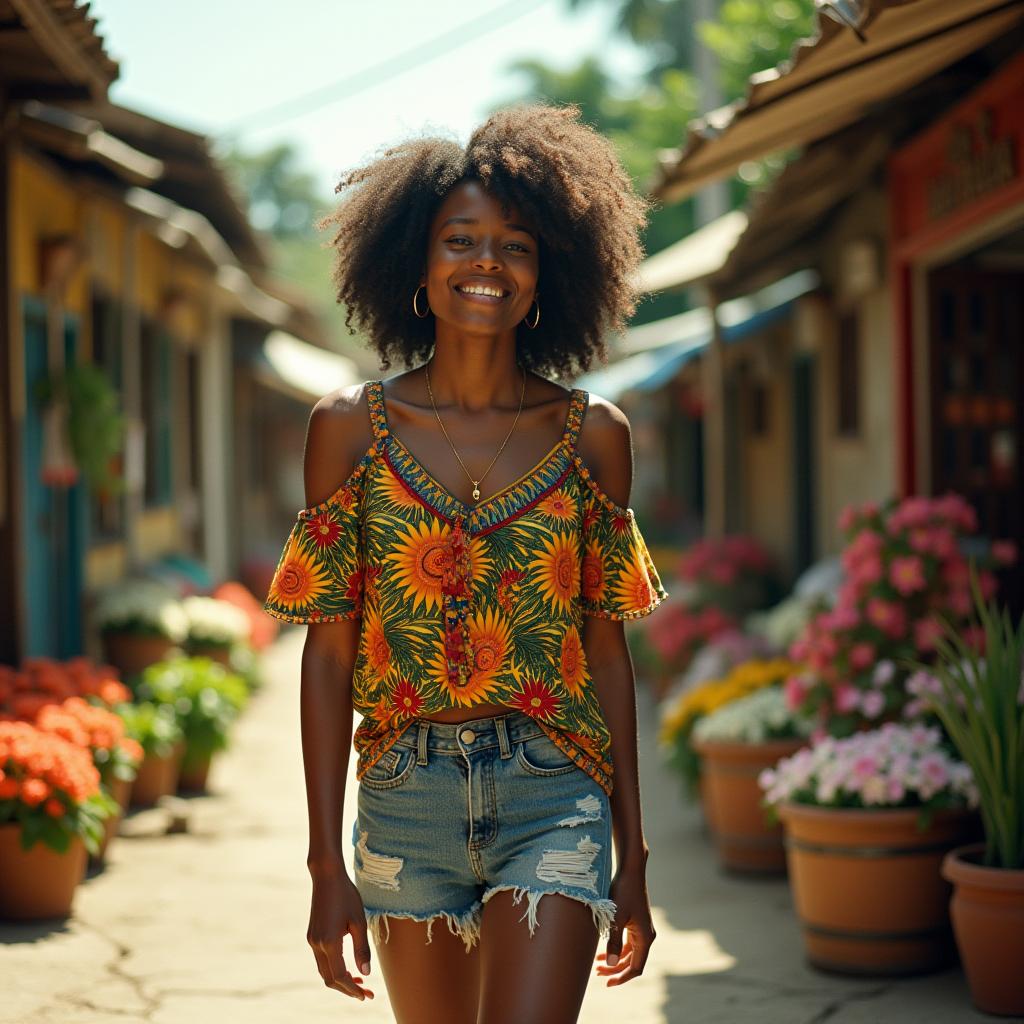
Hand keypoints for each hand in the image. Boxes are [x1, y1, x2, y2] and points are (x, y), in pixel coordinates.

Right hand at [308, 869, 374, 999]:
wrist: (327, 876)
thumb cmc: (346, 895)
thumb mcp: (359, 921)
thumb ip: (362, 949)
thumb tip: (366, 973)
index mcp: (329, 942)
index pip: (340, 976)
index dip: (353, 989)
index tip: (366, 996)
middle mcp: (317, 944)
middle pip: (329, 979)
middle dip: (347, 989)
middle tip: (365, 994)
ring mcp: (312, 940)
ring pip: (324, 971)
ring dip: (340, 980)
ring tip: (359, 981)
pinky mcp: (312, 935)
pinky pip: (322, 960)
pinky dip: (334, 968)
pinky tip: (348, 966)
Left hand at [595, 864, 655, 985]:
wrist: (631, 871)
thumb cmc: (623, 892)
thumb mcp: (616, 917)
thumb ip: (613, 942)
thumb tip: (610, 965)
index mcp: (645, 938)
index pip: (635, 967)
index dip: (622, 978)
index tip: (607, 983)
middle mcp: (647, 936)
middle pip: (632, 962)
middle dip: (615, 969)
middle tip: (597, 974)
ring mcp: (642, 929)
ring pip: (629, 953)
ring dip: (615, 960)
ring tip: (597, 965)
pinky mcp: (636, 922)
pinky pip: (628, 943)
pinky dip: (617, 949)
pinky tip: (602, 950)